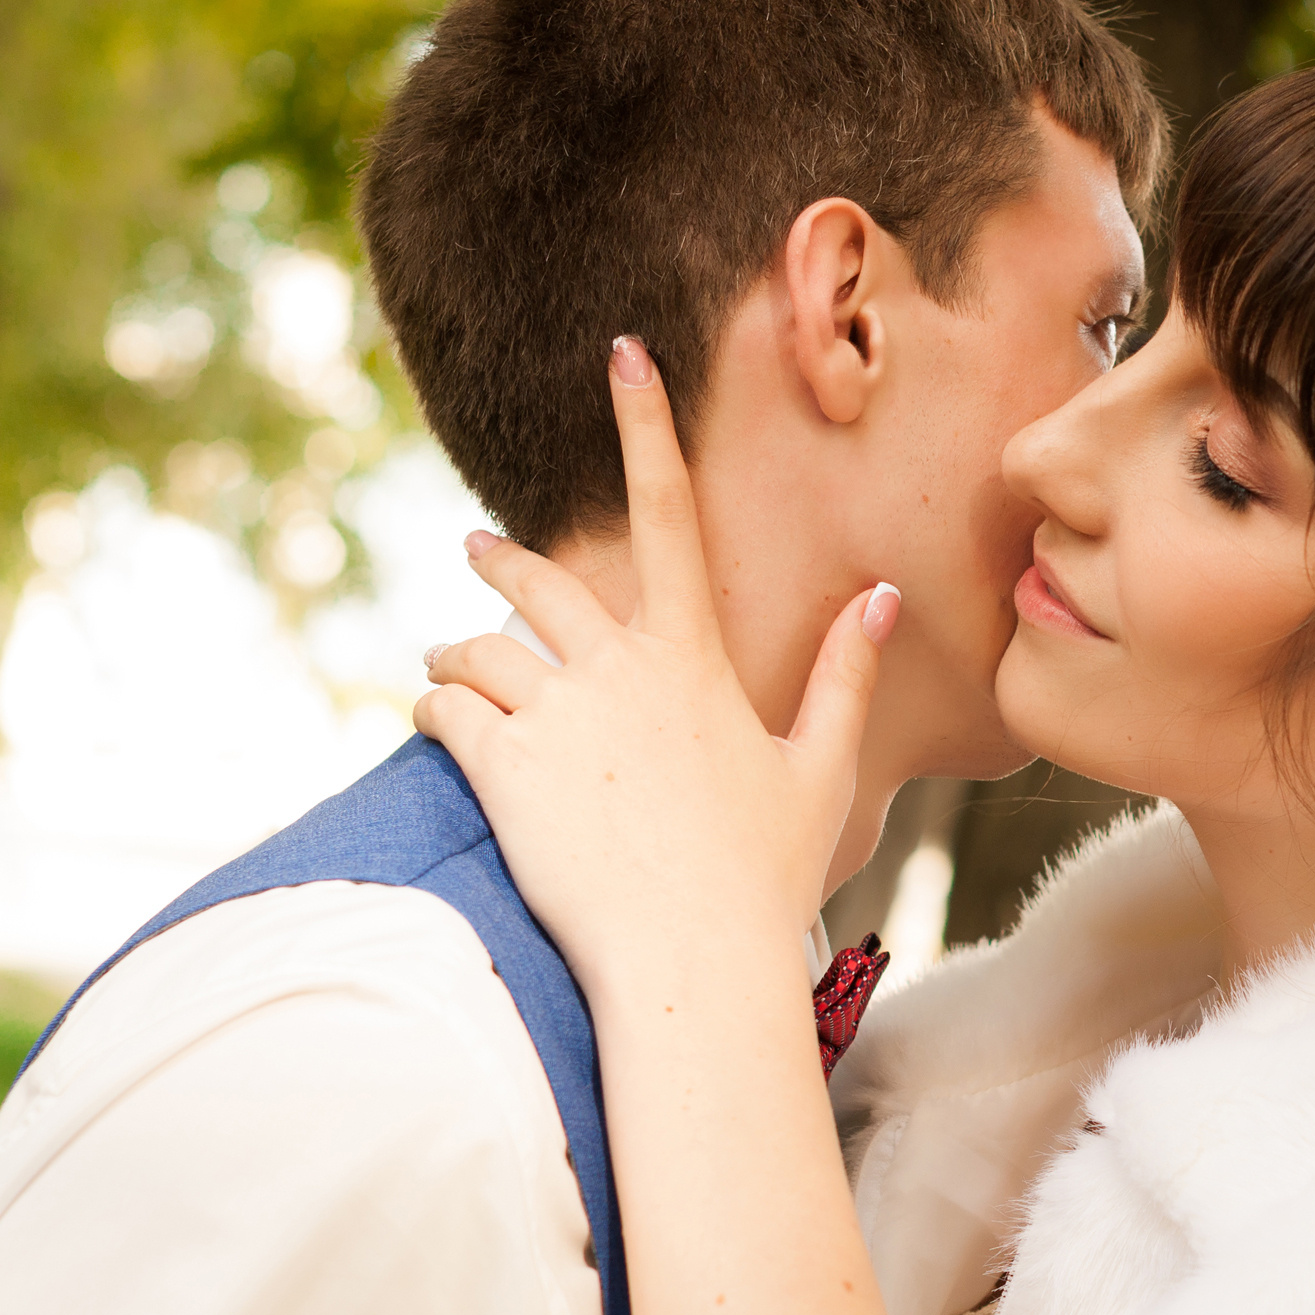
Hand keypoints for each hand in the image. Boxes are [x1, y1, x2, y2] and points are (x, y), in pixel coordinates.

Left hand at [415, 336, 900, 1003]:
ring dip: (459, 659)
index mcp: (694, 660)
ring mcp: (556, 716)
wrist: (693, 959)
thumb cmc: (763, 876)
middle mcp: (619, 670)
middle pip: (538, 581)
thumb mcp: (819, 772)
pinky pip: (444, 707)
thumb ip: (844, 678)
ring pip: (476, 649)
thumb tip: (879, 598)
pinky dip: (435, 709)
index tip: (621, 355)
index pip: (670, 515)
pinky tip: (441, 728)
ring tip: (453, 679)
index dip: (645, 427)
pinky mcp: (502, 767)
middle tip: (475, 552)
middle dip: (498, 560)